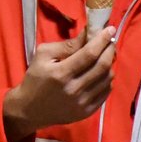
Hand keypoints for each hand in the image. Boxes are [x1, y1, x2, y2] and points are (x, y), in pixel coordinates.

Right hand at [3, 27, 116, 141]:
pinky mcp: (87, 112)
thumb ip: (67, 44)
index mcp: (61, 73)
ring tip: (106, 56)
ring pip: (107, 79)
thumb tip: (88, 32)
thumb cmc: (35, 79)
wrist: (30, 110)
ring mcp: (82, 103)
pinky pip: (106, 92)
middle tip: (111, 41)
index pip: (89, 54)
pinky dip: (108, 79)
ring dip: (110, 64)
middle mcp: (74, 89)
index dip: (102, 40)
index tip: (110, 29)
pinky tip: (103, 72)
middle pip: (102, 66)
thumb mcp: (43, 55)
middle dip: (110, 50)